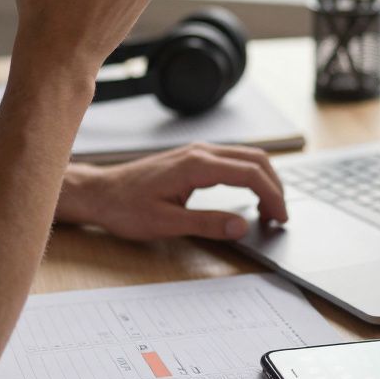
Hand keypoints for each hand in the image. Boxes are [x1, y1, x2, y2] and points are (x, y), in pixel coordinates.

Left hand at [57, 143, 288, 240]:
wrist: (99, 193)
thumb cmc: (125, 208)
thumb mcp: (166, 223)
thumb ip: (207, 224)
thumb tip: (242, 226)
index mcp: (196, 165)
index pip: (250, 174)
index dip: (272, 196)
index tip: (280, 219)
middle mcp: (200, 152)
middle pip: (256, 159)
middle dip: (275, 187)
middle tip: (280, 218)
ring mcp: (197, 152)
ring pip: (246, 157)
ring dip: (265, 180)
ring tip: (270, 211)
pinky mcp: (193, 158)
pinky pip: (232, 160)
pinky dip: (250, 176)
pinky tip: (250, 197)